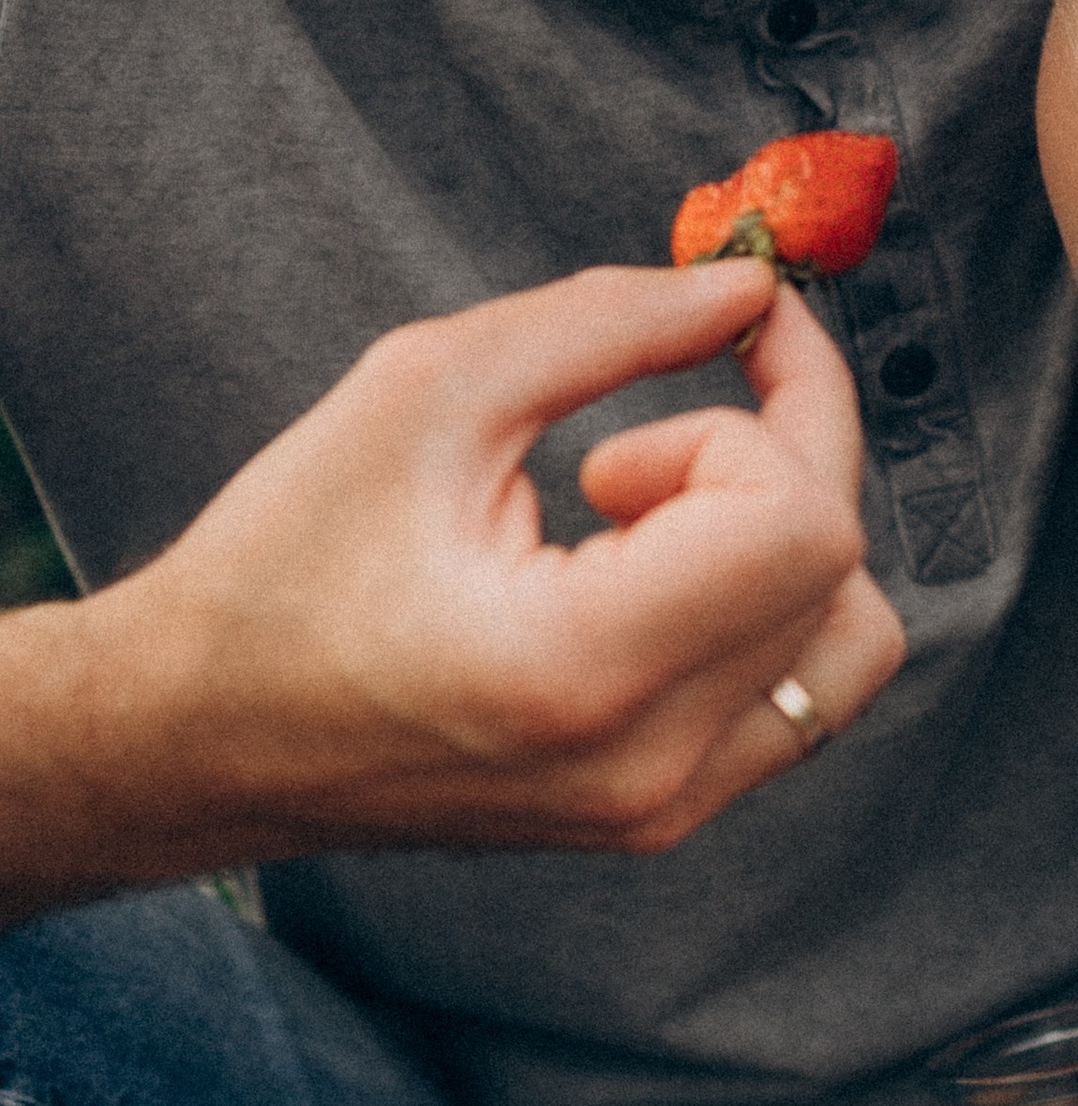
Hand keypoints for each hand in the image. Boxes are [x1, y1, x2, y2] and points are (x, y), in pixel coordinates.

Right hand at [0, 261, 906, 904]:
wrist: (201, 737)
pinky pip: (799, 694)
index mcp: (578, 668)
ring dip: (782, 540)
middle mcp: (644, 767)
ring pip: (849, 643)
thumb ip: (612, 322)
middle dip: (780, 453)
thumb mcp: (426, 390)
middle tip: (649, 417)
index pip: (806, 528)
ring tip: (636, 516)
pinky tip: (646, 571)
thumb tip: (752, 289)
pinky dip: (763, 606)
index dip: (784, 411)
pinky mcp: (661, 817)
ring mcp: (661, 809)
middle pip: (838, 573)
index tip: (718, 348)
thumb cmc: (284, 563)